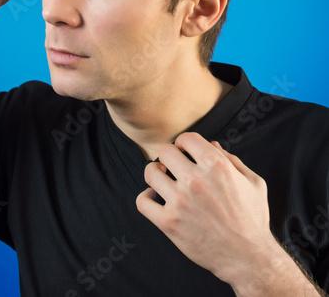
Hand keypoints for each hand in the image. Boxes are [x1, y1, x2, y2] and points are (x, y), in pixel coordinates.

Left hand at [136, 132, 273, 284]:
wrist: (249, 258)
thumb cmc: (252, 219)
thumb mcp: (253, 182)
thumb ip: (232, 160)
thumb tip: (212, 144)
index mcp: (216, 165)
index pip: (186, 138)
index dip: (184, 143)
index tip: (184, 152)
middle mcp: (195, 180)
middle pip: (164, 151)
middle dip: (168, 156)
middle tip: (173, 166)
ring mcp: (179, 201)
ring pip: (150, 173)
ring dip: (155, 174)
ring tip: (163, 180)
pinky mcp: (169, 222)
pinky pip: (143, 201)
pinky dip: (145, 197)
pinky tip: (155, 198)